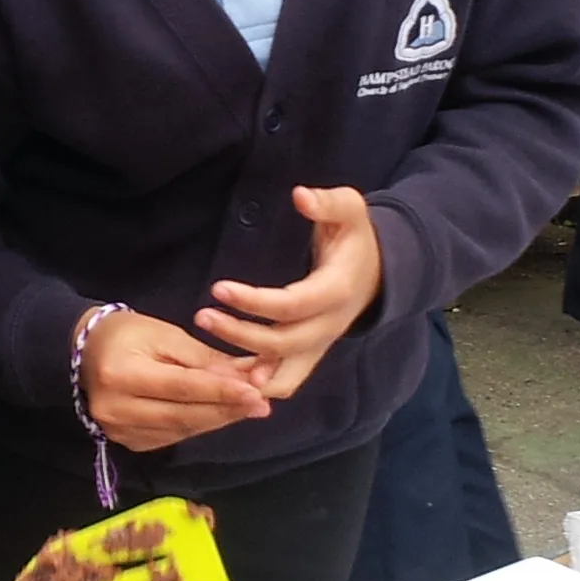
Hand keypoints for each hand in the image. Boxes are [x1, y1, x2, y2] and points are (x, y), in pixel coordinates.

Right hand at [80, 307, 274, 451]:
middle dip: (226, 409)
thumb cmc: (126, 334)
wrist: (83, 352)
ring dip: (217, 420)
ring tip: (248, 409)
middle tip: (262, 404)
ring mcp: (120, 431)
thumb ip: (204, 359)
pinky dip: (199, 426)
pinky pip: (172, 437)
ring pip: (181, 430)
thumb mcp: (165, 334)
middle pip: (183, 415)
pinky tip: (221, 416)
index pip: (181, 388)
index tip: (256, 392)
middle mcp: (117, 410)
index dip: (221, 392)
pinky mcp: (128, 442)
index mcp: (122, 375)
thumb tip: (246, 376)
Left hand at [198, 186, 386, 399]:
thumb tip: (300, 196)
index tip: (217, 288)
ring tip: (205, 364)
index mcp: (337, 291)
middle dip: (240, 335)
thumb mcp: (351, 210)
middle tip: (202, 316)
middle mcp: (329, 326)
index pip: (291, 305)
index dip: (254, 302)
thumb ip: (327, 203)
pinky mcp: (310, 355)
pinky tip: (219, 378)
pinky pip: (283, 380)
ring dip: (245, 375)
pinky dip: (254, 385)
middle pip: (282, 343)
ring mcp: (320, 345)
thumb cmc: (356, 237)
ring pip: (283, 376)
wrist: (377, 272)